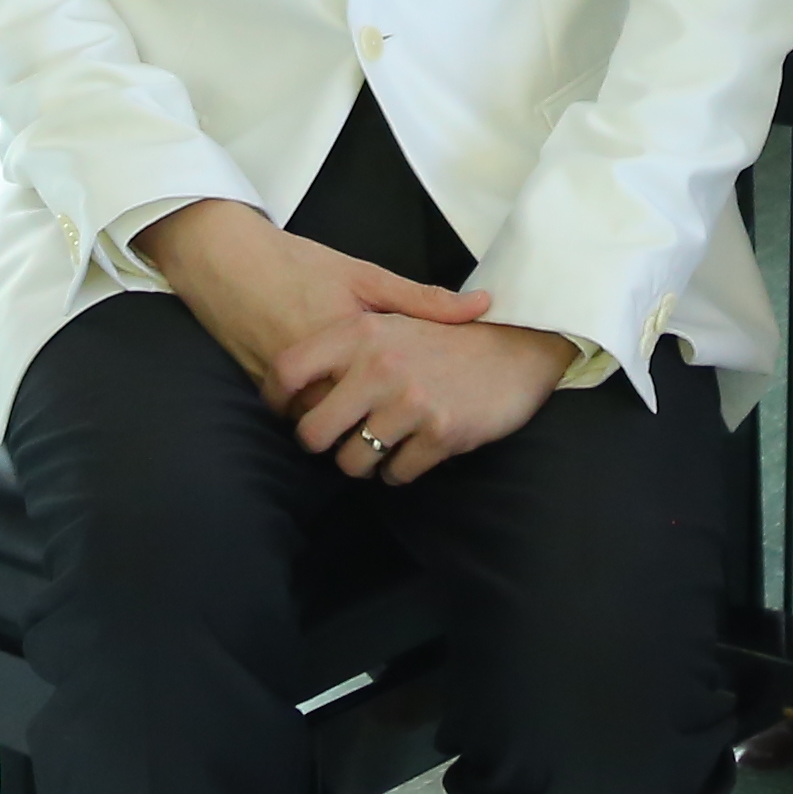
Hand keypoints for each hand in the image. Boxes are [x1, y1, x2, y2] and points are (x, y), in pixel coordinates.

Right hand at [139, 201, 493, 398]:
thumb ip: (422, 299)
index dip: (410, 409)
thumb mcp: (364, 275)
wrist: (225, 259)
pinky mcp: (257, 386)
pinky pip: (292, 414)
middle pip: (353, 420)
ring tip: (363, 421)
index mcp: (348, 341)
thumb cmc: (300, 263)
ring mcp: (280, 382)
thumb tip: (483, 304)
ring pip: (320, 423)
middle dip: (371, 426)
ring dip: (338, 422)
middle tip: (396, 423)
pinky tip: (323, 404)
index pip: (389, 395)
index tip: (428, 407)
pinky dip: (308, 412)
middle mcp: (314, 368)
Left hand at [278, 313, 573, 486]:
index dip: (276, 400)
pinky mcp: (440, 433)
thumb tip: (290, 376)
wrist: (516, 351)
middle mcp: (379, 366)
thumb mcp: (394, 319)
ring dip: (362, 462)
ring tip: (380, 444)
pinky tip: (410, 451)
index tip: (286, 412)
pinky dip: (398, 472)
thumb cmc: (444, 340)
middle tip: (338, 438)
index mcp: (360, 332)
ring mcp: (410, 402)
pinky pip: (395, 474)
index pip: (287, 372)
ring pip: (352, 462)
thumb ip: (343, 343)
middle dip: (322, 444)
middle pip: (312, 433)